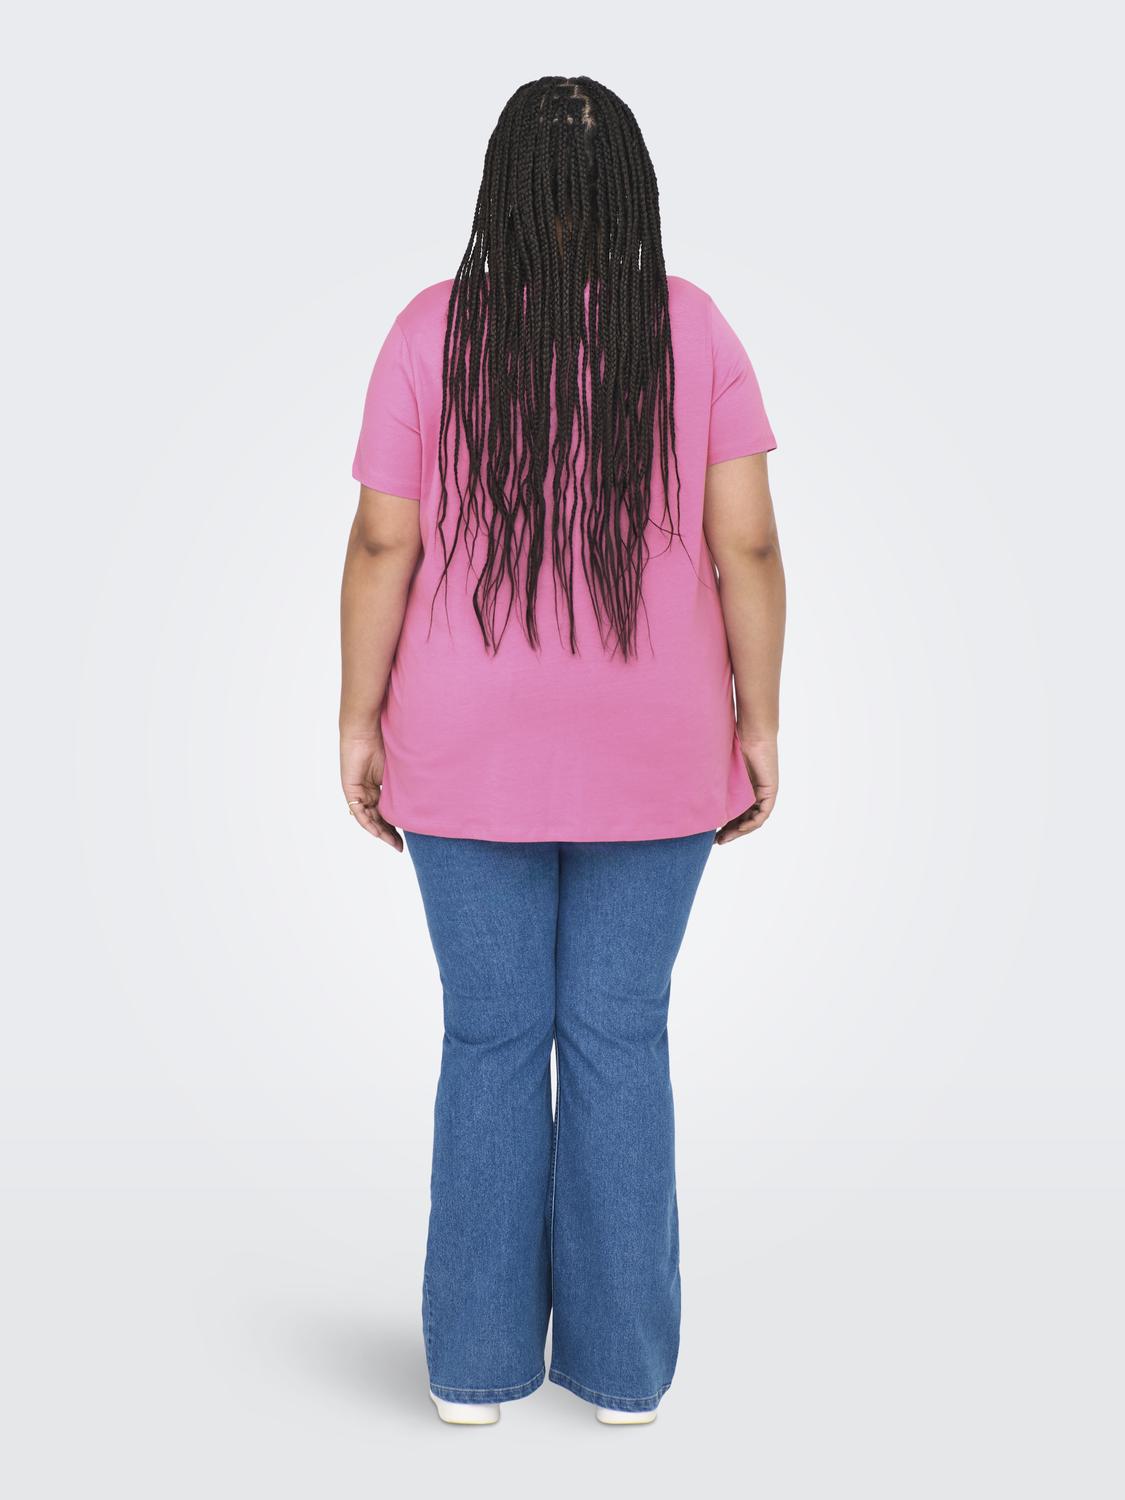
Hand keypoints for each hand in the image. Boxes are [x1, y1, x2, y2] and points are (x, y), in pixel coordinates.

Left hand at [340, 729, 402, 851]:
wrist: (367, 728)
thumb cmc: (386, 741)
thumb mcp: (399, 769)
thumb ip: (406, 784)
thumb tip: (426, 796)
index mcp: (380, 785)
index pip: (388, 810)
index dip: (398, 824)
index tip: (410, 835)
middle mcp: (368, 790)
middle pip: (379, 818)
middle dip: (390, 834)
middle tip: (401, 846)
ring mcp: (359, 792)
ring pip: (370, 819)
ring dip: (381, 833)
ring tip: (394, 843)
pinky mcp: (351, 790)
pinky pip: (359, 813)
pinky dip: (369, 824)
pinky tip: (379, 833)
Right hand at [716, 734, 777, 844]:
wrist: (752, 734)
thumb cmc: (734, 747)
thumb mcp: (720, 773)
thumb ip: (713, 786)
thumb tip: (691, 796)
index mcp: (741, 790)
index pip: (733, 814)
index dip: (723, 826)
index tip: (710, 835)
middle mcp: (752, 794)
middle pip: (742, 820)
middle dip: (730, 833)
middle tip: (716, 842)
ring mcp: (762, 794)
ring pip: (752, 820)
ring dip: (740, 831)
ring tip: (725, 838)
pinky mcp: (770, 792)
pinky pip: (763, 814)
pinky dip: (752, 823)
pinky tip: (740, 827)